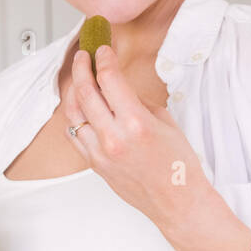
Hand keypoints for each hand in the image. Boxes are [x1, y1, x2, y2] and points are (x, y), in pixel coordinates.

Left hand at [62, 44, 209, 230]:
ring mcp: (100, 153)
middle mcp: (113, 137)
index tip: (102, 50)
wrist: (177, 201)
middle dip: (81, 67)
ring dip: (72, 91)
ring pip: (73, 113)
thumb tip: (119, 86)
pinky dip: (73, 117)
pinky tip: (78, 108)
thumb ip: (138, 101)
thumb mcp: (165, 121)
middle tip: (83, 56)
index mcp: (136, 123)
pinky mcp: (94, 164)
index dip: (102, 58)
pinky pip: (74, 135)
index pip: (109, 79)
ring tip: (78, 79)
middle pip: (85, 92)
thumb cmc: (178, 165)